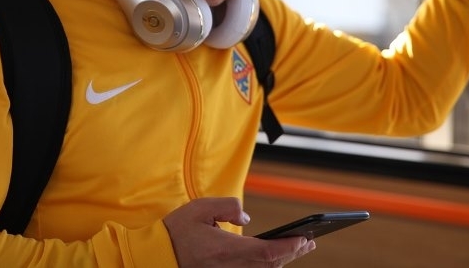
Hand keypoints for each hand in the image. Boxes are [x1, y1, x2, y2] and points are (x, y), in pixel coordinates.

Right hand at [163, 197, 315, 266]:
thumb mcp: (200, 207)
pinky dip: (267, 266)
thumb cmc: (178, 231)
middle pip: (271, 264)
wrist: (158, 256)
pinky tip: (274, 258)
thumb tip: (246, 216)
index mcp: (226, 249)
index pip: (267, 251)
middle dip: (293, 253)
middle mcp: (230, 267)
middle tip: (310, 243)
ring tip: (297, 248)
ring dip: (282, 260)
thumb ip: (226, 206)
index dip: (290, 247)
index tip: (304, 239)